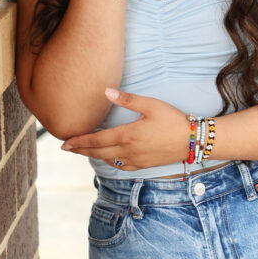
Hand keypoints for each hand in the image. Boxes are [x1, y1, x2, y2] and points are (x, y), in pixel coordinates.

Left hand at [60, 88, 189, 170]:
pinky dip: (110, 163)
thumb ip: (127, 99)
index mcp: (127, 135)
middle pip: (98, 152)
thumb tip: (106, 92)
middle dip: (80, 150)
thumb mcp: (150, 104)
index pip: (96, 140)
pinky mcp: (144, 165)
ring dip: (93, 156)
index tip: (65, 142)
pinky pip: (122, 166)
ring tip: (83, 151)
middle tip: (66, 148)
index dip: (79, 141)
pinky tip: (109, 159)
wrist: (192, 140)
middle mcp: (128, 150)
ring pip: (108, 160)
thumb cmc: (172, 120)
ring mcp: (136, 160)